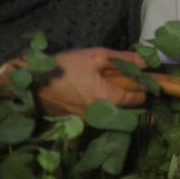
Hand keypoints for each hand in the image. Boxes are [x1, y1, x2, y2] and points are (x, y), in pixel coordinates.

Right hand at [25, 48, 146, 117]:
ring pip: (110, 110)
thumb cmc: (65, 68)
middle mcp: (100, 115)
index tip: (140, 76)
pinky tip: (89, 91)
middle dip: (126, 92)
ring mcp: (87, 121)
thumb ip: (124, 60)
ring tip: (102, 81)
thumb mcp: (96, 56)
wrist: (31, 83)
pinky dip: (97, 104)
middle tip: (120, 76)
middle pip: (124, 106)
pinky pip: (94, 114)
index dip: (142, 86)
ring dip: (112, 98)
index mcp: (108, 99)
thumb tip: (148, 62)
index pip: (137, 98)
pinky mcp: (75, 122)